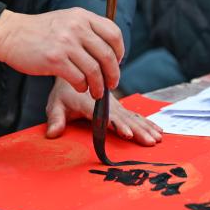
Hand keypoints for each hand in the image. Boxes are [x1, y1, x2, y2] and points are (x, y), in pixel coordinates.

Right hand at [0, 8, 123, 98]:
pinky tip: (80, 88)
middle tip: (111, 83)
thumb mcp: (66, 19)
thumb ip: (87, 29)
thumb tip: (110, 51)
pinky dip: (83, 87)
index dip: (120, 51)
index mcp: (82, 16)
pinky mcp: (55, 60)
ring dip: (98, 85)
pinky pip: (78, 78)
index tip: (117, 62)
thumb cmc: (40, 31)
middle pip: (107, 55)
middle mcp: (76, 27)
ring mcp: (66, 43)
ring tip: (96, 91)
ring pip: (94, 70)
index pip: (113, 33)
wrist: (11, 34)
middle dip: (113, 73)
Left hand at [44, 77, 162, 144]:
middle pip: (124, 117)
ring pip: (132, 116)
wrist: (76, 68)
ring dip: (145, 127)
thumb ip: (56, 119)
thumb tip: (52, 134)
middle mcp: (106, 102)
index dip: (117, 124)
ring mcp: (115, 104)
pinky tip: (157, 129)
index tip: (128, 134)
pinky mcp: (119, 106)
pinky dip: (146, 121)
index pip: (105, 115)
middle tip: (149, 141)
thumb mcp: (56, 103)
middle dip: (138, 130)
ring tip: (157, 138)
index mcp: (90, 102)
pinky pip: (134, 114)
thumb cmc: (64, 91)